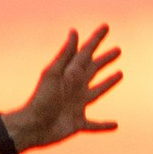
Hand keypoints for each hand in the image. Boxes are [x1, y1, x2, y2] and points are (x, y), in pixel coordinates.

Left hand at [8, 25, 123, 151]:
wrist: (32, 127)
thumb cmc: (40, 100)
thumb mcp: (53, 74)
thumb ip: (65, 55)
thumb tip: (74, 32)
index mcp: (69, 75)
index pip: (85, 53)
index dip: (95, 40)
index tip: (105, 26)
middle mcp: (75, 88)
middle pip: (93, 70)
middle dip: (105, 60)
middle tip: (117, 50)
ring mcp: (77, 105)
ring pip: (97, 91)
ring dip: (108, 83)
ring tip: (120, 74)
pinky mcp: (78, 123)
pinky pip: (94, 125)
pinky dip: (104, 126)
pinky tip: (115, 126)